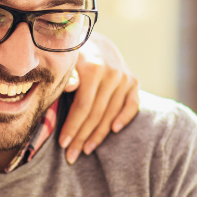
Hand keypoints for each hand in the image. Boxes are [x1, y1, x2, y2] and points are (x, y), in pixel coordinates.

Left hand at [61, 31, 139, 163]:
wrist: (93, 40)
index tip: (63, 144)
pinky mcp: (133, 82)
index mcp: (93, 68)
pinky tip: (114, 131)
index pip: (83, 106)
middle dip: (82, 137)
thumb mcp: (65, 61)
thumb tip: (71, 87)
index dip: (73, 127)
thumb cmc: (71, 55)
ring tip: (86, 150)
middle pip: (97, 114)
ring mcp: (125, 78)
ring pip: (112, 114)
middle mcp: (112, 73)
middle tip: (71, 156)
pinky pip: (132, 105)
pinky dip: (124, 118)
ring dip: (99, 135)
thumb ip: (67, 75)